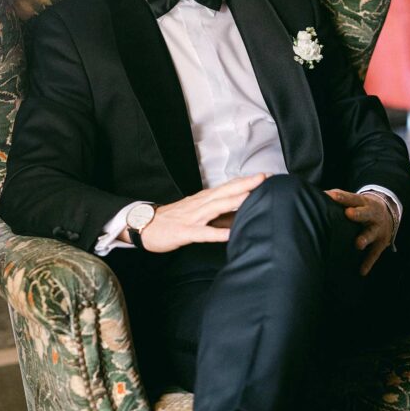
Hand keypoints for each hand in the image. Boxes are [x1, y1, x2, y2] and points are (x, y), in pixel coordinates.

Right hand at [139, 174, 267, 252]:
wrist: (145, 226)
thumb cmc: (173, 220)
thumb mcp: (197, 213)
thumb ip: (217, 213)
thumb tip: (240, 214)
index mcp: (204, 199)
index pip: (227, 187)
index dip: (245, 181)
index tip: (264, 176)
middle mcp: (200, 204)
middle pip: (225, 192)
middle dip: (245, 185)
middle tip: (264, 178)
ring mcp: (192, 217)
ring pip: (216, 207)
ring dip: (234, 201)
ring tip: (251, 197)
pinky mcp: (184, 232)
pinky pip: (203, 233)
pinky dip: (217, 233)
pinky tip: (229, 234)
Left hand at [324, 189, 393, 275]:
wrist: (390, 215)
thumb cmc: (363, 208)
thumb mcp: (356, 201)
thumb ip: (341, 198)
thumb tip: (321, 195)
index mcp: (364, 203)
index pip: (353, 198)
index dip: (343, 197)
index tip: (332, 196)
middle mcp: (372, 215)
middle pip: (366, 213)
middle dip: (358, 214)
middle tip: (349, 214)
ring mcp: (377, 230)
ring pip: (371, 233)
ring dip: (365, 238)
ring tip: (358, 244)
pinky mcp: (381, 244)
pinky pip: (374, 254)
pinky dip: (368, 263)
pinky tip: (361, 271)